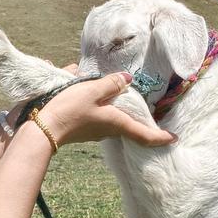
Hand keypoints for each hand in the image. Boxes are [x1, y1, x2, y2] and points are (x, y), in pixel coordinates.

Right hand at [37, 73, 174, 147]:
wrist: (43, 129)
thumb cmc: (70, 109)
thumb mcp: (92, 90)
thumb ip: (111, 83)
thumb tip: (127, 78)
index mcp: (116, 123)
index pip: (144, 134)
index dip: (160, 136)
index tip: (173, 138)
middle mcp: (108, 130)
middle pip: (129, 125)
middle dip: (139, 119)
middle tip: (150, 110)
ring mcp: (95, 131)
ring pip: (113, 119)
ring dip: (116, 108)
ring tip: (116, 92)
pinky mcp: (83, 129)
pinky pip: (98, 116)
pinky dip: (100, 105)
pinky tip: (90, 91)